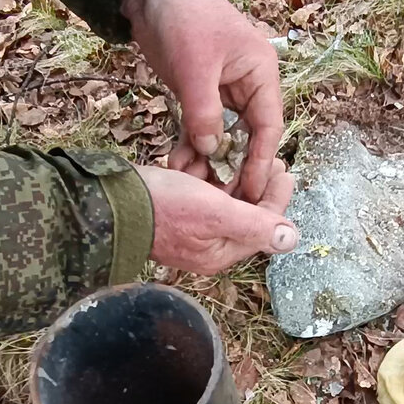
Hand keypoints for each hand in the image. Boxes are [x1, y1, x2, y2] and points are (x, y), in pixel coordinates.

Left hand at [122, 0, 283, 207]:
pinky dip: (190, 145)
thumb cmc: (184, 17)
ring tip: (191, 182)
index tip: (252, 190)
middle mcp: (246, 85)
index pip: (268, 125)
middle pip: (246, 136)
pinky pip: (199, 127)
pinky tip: (178, 162)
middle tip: (220, 196)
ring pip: (221, 135)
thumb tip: (212, 150)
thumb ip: (203, 111)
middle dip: (232, 165)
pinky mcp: (198, 94)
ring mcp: (222, 91)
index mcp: (260, 74)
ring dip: (207, 158)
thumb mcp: (195, 67)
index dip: (260, 160)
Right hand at [137, 162, 297, 275]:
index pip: (261, 228)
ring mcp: (189, 228)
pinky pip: (200, 194)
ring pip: (222, 201)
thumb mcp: (215, 213)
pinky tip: (214, 157)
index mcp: (219, 253)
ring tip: (245, 151)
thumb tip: (292, 240)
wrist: (111, 201)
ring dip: (234, 177)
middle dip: (257, 185)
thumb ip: (255, 225)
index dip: (276, 198)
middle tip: (270, 158)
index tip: (284, 170)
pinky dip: (209, 177)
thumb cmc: (163, 207)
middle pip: (244, 214)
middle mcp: (206, 245)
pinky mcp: (173, 211)